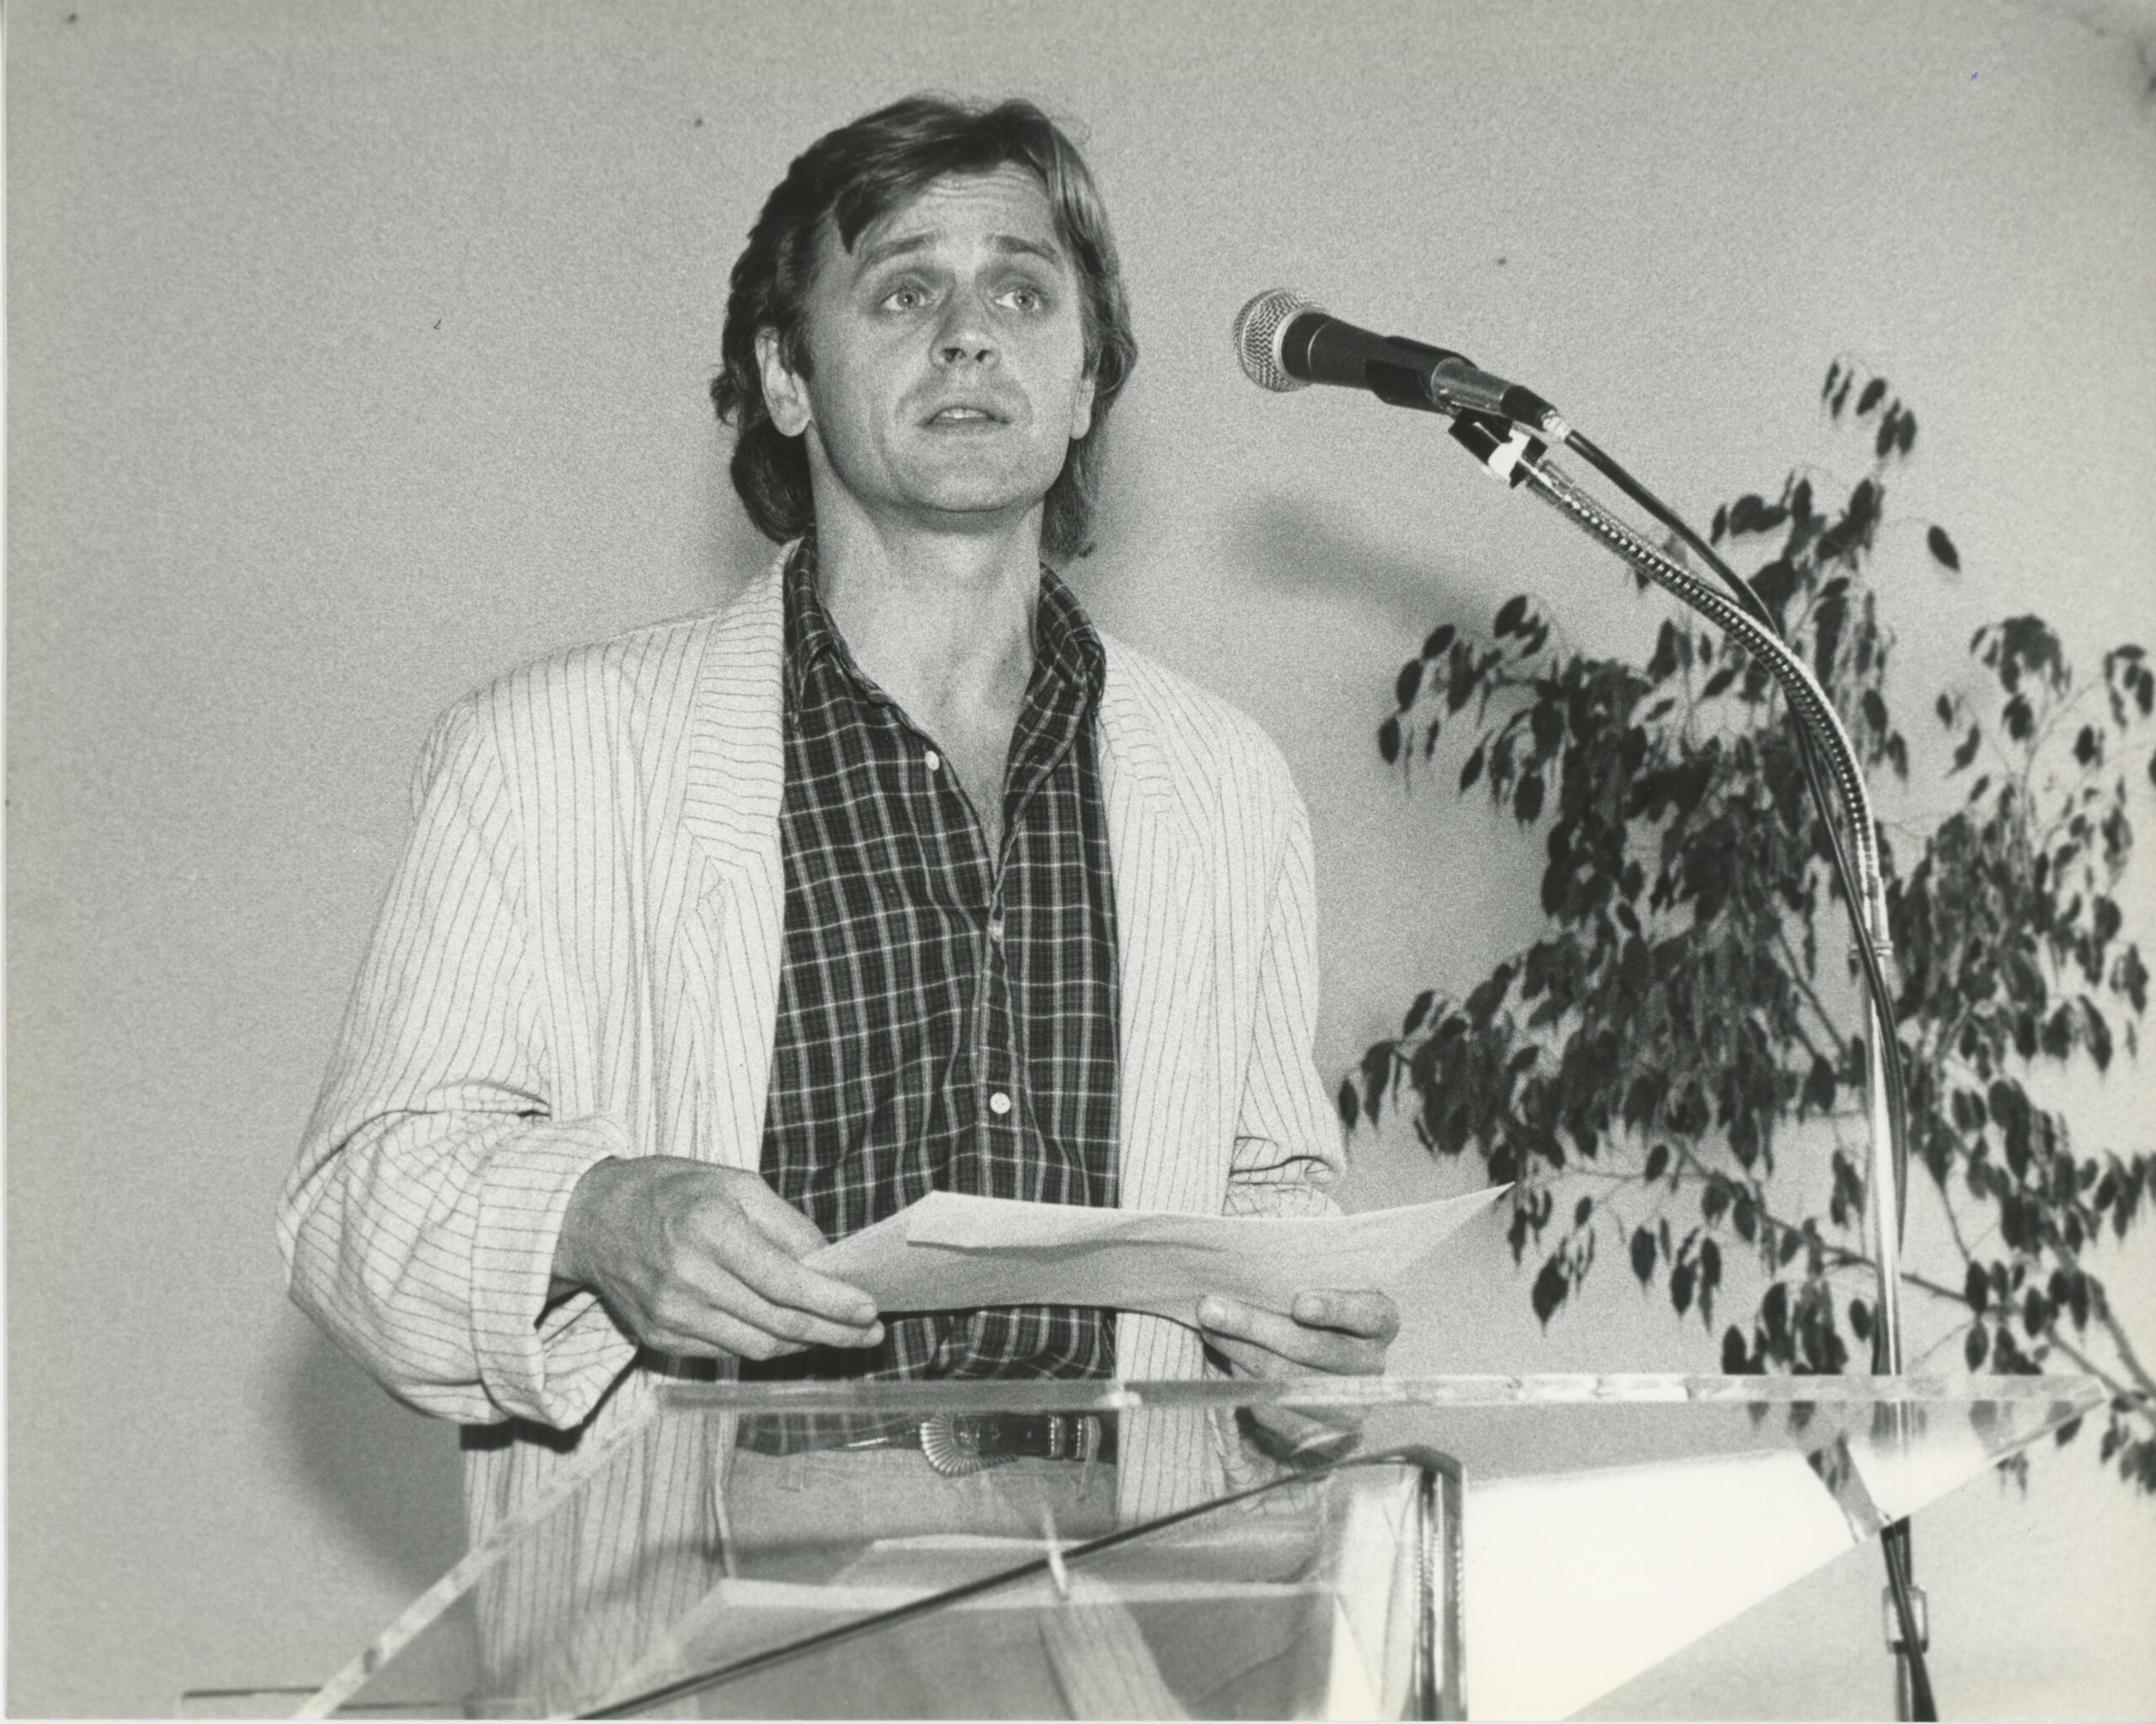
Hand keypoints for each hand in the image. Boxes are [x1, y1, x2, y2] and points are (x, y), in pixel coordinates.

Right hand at [553, 1158, 882, 1362]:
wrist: (592, 1218)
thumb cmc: (672, 1191)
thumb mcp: (734, 1183)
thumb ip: (786, 1224)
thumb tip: (830, 1263)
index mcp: (710, 1227)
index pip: (785, 1281)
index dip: (833, 1301)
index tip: (869, 1308)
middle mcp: (688, 1276)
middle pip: (778, 1321)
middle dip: (834, 1331)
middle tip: (869, 1333)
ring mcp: (671, 1313)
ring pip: (757, 1346)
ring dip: (804, 1344)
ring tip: (838, 1334)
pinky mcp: (659, 1337)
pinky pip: (727, 1353)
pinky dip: (764, 1345)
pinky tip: (788, 1334)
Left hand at [1196, 1289, 1399, 1463]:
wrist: (1320, 1363)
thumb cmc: (1310, 1311)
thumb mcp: (1313, 1289)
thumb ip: (1289, 1281)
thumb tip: (1238, 1271)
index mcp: (1380, 1321)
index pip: (1366, 1313)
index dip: (1334, 1308)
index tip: (1298, 1304)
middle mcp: (1373, 1363)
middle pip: (1313, 1347)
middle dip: (1254, 1325)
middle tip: (1210, 1308)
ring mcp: (1354, 1402)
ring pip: (1290, 1381)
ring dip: (1241, 1354)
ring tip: (1209, 1332)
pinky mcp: (1327, 1433)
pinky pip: (1280, 1412)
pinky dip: (1249, 1386)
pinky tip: (1227, 1365)